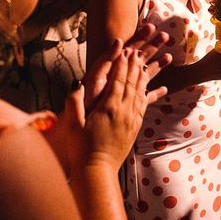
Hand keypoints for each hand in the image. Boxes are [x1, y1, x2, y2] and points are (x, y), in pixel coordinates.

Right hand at [82, 48, 152, 168]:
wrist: (98, 169)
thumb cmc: (81, 148)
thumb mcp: (73, 125)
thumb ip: (74, 103)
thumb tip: (77, 83)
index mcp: (109, 108)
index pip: (118, 80)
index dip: (121, 64)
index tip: (124, 50)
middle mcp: (124, 112)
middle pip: (132, 83)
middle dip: (134, 65)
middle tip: (137, 50)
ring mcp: (132, 119)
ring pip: (140, 92)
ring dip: (142, 76)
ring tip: (144, 62)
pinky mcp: (135, 127)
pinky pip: (143, 105)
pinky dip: (146, 92)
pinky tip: (146, 86)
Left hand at [84, 24, 171, 111]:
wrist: (85, 123)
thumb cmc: (87, 101)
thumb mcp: (94, 78)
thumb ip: (107, 59)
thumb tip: (118, 41)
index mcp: (111, 69)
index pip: (129, 49)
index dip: (140, 37)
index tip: (151, 27)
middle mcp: (119, 78)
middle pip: (139, 58)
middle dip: (152, 46)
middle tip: (165, 35)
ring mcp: (125, 91)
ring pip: (145, 75)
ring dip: (157, 65)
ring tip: (169, 57)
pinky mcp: (128, 105)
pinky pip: (145, 97)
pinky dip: (154, 93)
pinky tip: (164, 89)